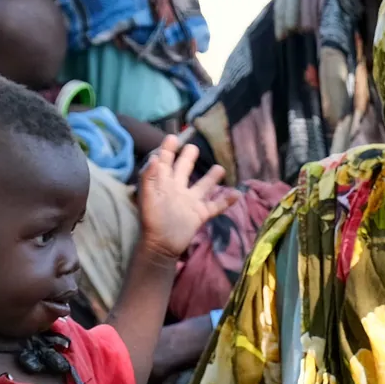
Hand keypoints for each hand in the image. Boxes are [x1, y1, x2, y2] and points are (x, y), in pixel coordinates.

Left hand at [135, 135, 234, 259]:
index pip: (165, 162)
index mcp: (163, 183)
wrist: (161, 246)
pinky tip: (236, 194)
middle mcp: (177, 189)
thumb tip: (155, 157)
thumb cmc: (152, 221)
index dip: (168, 149)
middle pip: (183, 169)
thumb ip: (149, 177)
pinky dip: (226, 200)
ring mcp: (190, 201)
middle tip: (192, 146)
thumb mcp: (148, 197)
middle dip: (187, 157)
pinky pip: (215, 205)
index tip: (172, 137)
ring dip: (211, 177)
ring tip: (220, 168)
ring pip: (203, 186)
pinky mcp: (200, 214)